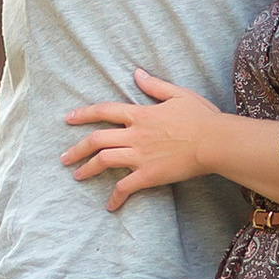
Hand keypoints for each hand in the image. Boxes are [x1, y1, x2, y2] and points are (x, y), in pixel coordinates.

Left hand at [61, 69, 222, 208]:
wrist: (214, 142)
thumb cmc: (201, 117)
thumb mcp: (178, 94)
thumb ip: (154, 85)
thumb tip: (136, 73)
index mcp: (140, 114)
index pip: (104, 111)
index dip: (83, 114)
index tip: (68, 118)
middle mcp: (134, 135)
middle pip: (96, 140)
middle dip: (77, 149)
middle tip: (64, 158)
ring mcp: (139, 156)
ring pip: (104, 161)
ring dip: (87, 169)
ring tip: (77, 176)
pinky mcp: (148, 175)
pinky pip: (125, 188)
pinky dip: (115, 197)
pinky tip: (109, 206)